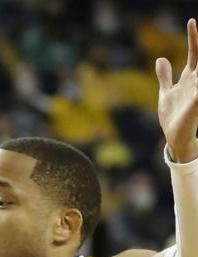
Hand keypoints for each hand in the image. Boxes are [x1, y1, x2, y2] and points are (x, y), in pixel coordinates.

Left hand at [157, 18, 197, 162]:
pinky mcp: (196, 103)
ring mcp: (197, 91)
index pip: (194, 53)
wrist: (174, 137)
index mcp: (189, 77)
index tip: (191, 21)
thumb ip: (165, 76)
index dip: (193, 37)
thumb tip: (160, 59)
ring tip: (196, 41)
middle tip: (193, 23)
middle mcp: (196, 81)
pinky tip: (196, 78)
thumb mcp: (166, 93)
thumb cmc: (173, 116)